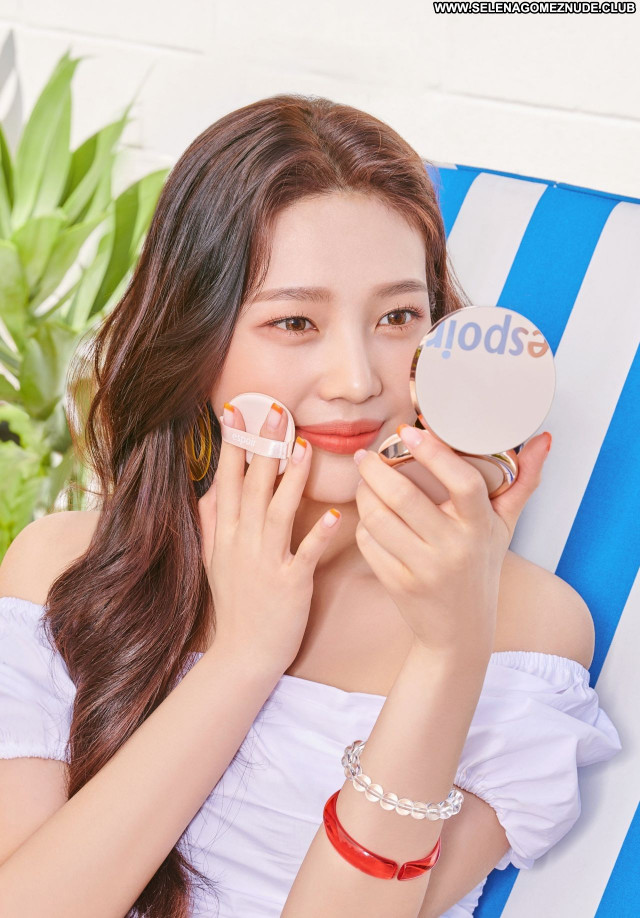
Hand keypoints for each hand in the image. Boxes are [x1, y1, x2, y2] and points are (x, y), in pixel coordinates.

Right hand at [197, 402, 341, 675]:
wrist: (243, 654)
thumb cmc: (235, 605)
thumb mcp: (215, 560)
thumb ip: (213, 523)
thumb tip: (210, 489)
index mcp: (226, 535)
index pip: (228, 481)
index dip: (233, 445)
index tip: (236, 412)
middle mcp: (243, 543)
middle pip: (253, 488)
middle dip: (263, 448)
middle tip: (274, 413)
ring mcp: (266, 563)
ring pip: (278, 513)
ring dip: (291, 480)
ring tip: (304, 448)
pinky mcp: (290, 584)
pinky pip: (306, 555)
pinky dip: (319, 536)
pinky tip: (334, 516)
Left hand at [352, 427, 551, 656]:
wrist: (460, 632)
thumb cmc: (480, 567)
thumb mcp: (504, 526)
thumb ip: (522, 482)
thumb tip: (542, 439)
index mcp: (482, 527)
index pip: (463, 482)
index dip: (434, 453)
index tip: (408, 431)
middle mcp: (454, 548)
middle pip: (404, 497)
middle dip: (375, 468)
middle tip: (366, 454)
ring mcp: (425, 568)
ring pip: (378, 517)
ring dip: (363, 492)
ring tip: (363, 480)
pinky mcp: (399, 584)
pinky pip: (369, 542)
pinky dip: (363, 523)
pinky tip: (368, 514)